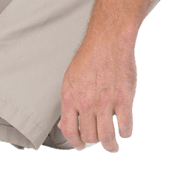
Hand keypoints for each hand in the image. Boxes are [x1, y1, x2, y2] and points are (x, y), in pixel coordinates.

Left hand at [58, 34, 137, 152]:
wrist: (107, 43)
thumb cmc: (89, 60)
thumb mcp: (70, 80)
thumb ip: (70, 102)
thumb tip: (65, 124)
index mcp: (70, 97)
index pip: (69, 130)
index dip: (75, 142)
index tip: (81, 146)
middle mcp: (86, 102)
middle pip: (89, 136)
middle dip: (94, 142)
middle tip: (99, 142)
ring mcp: (105, 103)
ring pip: (107, 137)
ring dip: (111, 146)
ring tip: (113, 146)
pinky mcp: (124, 100)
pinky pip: (125, 127)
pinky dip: (125, 133)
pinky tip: (124, 131)